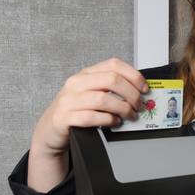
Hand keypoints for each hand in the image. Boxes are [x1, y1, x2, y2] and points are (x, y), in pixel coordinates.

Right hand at [28, 58, 147, 191]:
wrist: (50, 130)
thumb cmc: (76, 110)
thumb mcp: (92, 93)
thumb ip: (111, 89)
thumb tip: (140, 91)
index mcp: (86, 74)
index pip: (114, 64)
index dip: (134, 75)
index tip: (144, 88)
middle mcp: (76, 83)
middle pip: (112, 80)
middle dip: (131, 94)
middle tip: (138, 105)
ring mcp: (68, 100)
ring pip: (103, 99)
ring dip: (123, 109)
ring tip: (130, 116)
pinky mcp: (64, 118)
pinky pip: (91, 117)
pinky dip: (108, 120)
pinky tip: (114, 122)